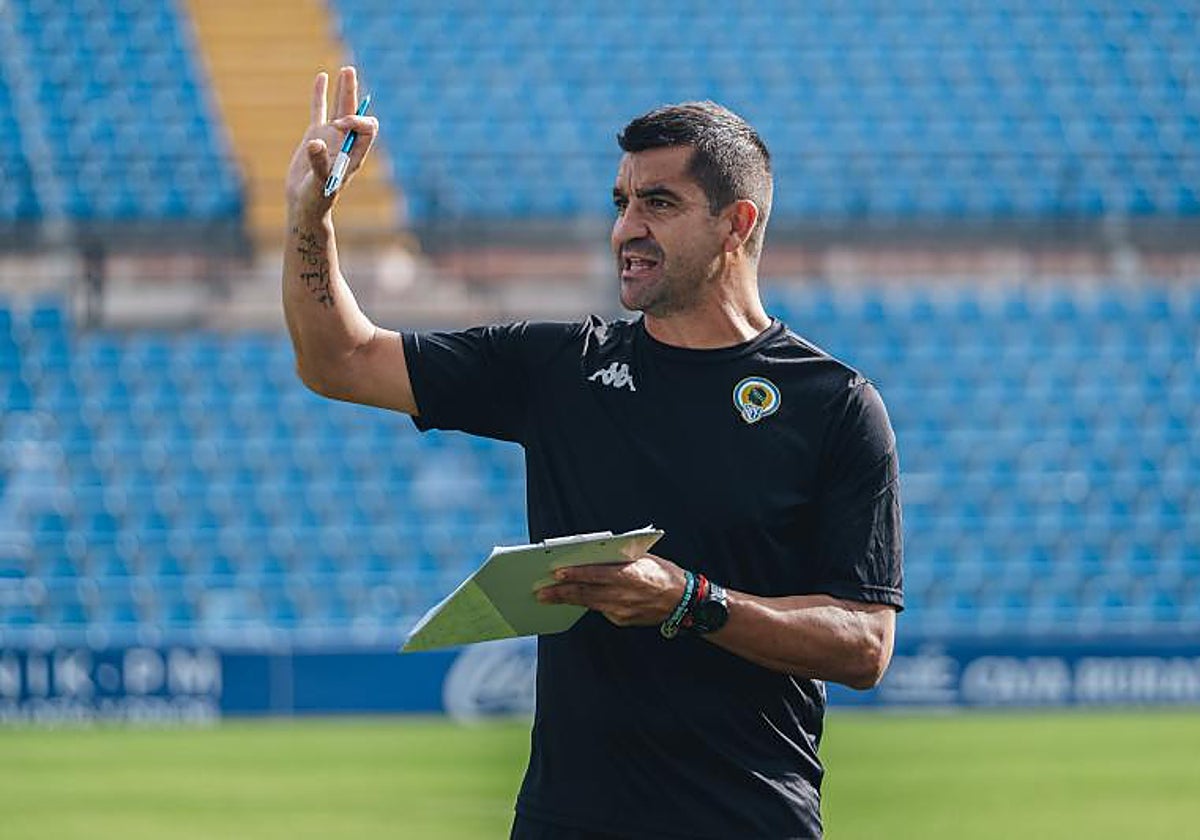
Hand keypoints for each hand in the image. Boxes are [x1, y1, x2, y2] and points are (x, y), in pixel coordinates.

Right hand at [285, 66, 378, 220]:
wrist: (304, 203)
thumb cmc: (317, 198)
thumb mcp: (320, 183)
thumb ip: (320, 164)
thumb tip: (314, 143)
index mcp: (355, 154)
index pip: (367, 129)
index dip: (356, 121)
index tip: (338, 125)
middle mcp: (346, 143)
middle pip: (356, 113)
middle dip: (353, 93)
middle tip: (350, 71)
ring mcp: (331, 137)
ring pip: (339, 108)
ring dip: (344, 90)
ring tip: (347, 70)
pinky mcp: (315, 135)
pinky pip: (319, 110)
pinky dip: (320, 95)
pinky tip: (323, 78)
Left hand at [536, 553, 687, 627]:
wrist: (684, 601)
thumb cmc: (663, 573)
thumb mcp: (643, 558)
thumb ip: (619, 558)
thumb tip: (593, 555)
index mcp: (629, 575)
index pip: (595, 575)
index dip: (574, 574)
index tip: (556, 573)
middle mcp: (623, 595)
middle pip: (586, 594)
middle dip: (560, 593)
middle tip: (540, 592)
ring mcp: (622, 611)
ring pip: (588, 605)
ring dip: (566, 601)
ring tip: (547, 597)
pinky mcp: (622, 620)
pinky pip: (601, 610)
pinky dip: (587, 604)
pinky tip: (572, 600)